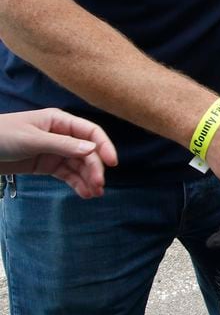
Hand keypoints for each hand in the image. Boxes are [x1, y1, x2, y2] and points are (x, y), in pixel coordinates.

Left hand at [0, 109, 117, 197]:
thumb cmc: (1, 136)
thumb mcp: (32, 140)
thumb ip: (63, 145)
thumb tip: (91, 150)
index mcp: (59, 121)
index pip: (90, 132)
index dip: (104, 146)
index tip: (113, 163)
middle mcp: (61, 135)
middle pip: (87, 152)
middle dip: (95, 169)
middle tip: (99, 186)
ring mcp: (56, 151)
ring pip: (80, 165)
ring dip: (89, 179)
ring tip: (94, 194)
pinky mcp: (48, 165)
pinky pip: (68, 175)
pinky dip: (77, 184)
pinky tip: (84, 193)